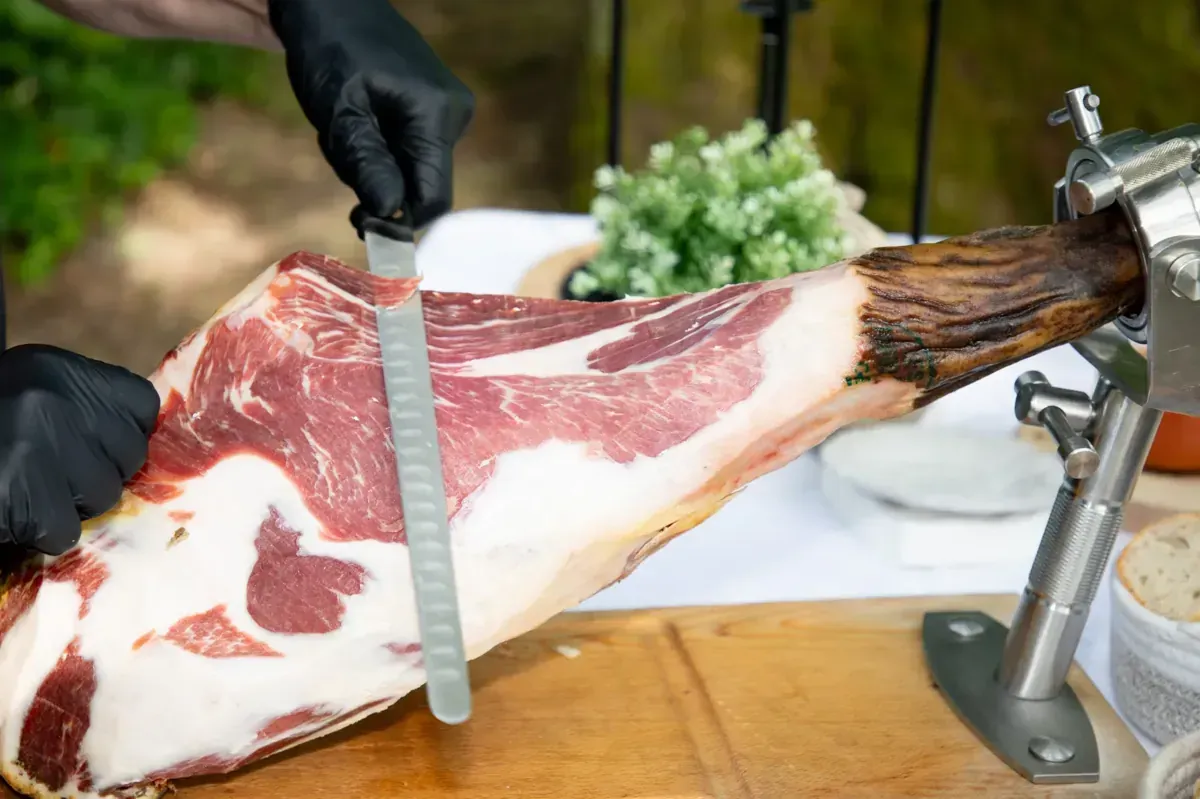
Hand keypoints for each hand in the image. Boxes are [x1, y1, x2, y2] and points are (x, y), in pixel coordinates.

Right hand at [0, 345, 159, 554]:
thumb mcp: (29, 396)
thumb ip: (80, 411)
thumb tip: (137, 447)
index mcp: (57, 370)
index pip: (140, 407)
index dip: (120, 434)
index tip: (92, 445)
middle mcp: (53, 401)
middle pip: (128, 457)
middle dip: (94, 474)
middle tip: (46, 473)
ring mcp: (37, 446)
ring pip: (101, 497)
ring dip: (67, 505)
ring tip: (22, 489)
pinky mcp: (22, 493)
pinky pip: (64, 529)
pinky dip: (38, 531)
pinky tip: (8, 511)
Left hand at [268, 0, 474, 229]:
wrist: (333, 2)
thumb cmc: (330, 48)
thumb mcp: (339, 111)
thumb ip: (367, 164)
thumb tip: (391, 213)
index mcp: (435, 116)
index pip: (434, 198)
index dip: (400, 223)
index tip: (360, 224)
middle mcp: (455, 117)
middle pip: (421, 185)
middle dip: (377, 182)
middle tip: (339, 149)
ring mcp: (449, 112)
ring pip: (412, 170)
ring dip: (373, 164)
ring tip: (346, 124)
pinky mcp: (437, 109)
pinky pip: (411, 150)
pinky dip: (380, 147)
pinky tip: (360, 118)